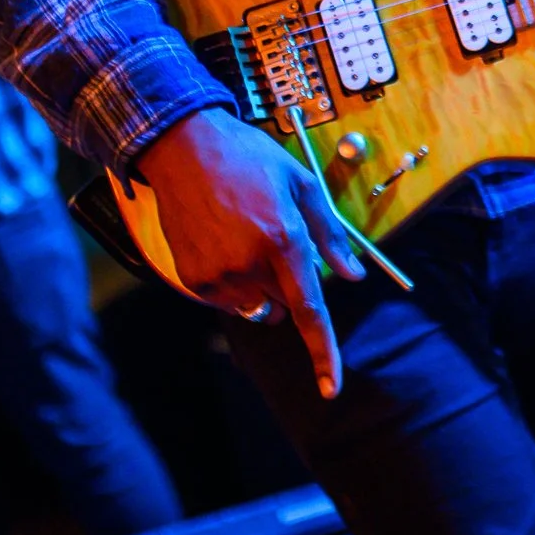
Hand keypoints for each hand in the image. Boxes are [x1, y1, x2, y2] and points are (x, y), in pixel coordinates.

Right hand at [136, 107, 364, 397]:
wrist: (182, 146)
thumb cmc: (249, 158)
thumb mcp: (301, 183)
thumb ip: (329, 234)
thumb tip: (352, 275)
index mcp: (283, 239)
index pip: (310, 311)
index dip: (323, 353)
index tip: (332, 388)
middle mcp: (249, 264)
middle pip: (286, 307)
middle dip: (292, 287)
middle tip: (279, 243)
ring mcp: (217, 274)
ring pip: (258, 307)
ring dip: (264, 288)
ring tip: (248, 238)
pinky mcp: (193, 278)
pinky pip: (228, 301)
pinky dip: (236, 284)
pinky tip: (226, 243)